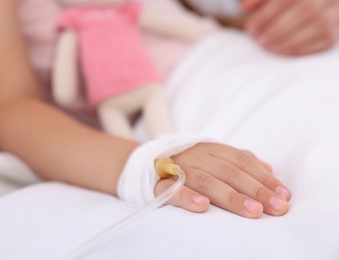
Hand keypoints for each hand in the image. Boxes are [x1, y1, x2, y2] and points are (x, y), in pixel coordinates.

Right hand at [155, 143, 290, 218]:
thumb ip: (238, 160)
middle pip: (229, 171)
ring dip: (231, 196)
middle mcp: (196, 155)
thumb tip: (269, 168)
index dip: (263, 177)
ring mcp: (178, 168)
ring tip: (252, 211)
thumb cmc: (188, 163)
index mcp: (211, 148)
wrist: (146, 162)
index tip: (283, 195)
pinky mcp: (159, 183)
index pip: (242, 160)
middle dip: (255, 189)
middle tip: (276, 207)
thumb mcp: (212, 155)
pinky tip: (203, 206)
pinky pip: (172, 189)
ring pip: (206, 180)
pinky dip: (187, 197)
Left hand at [242, 0, 338, 55]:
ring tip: (268, 46)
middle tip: (259, 40)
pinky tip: (283, 51)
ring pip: (319, 25)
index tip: (250, 27)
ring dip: (289, 40)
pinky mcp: (338, 30)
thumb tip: (243, 7)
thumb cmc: (282, 3)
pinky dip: (302, 47)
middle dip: (277, 28)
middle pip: (305, 9)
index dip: (267, 13)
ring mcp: (337, 11)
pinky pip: (326, 40)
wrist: (310, 5)